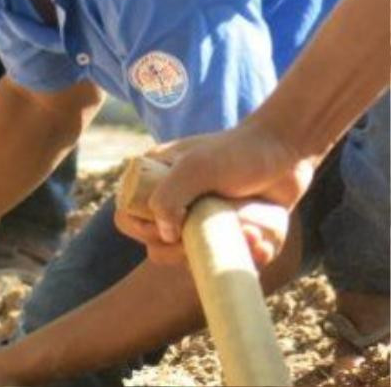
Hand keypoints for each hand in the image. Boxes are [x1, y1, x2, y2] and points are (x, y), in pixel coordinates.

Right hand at [114, 121, 313, 265]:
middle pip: (158, 247)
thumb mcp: (197, 168)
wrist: (286, 153)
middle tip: (213, 237)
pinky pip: (229, 260)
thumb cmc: (238, 152)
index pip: (128, 215)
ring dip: (223, 254)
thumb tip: (164, 235)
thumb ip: (168, 197)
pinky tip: (261, 241)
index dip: (142, 230)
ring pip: (196, 259)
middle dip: (188, 251)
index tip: (172, 230)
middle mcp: (173, 203)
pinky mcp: (228, 235)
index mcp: (154, 181)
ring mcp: (201, 221)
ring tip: (252, 235)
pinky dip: (246, 257)